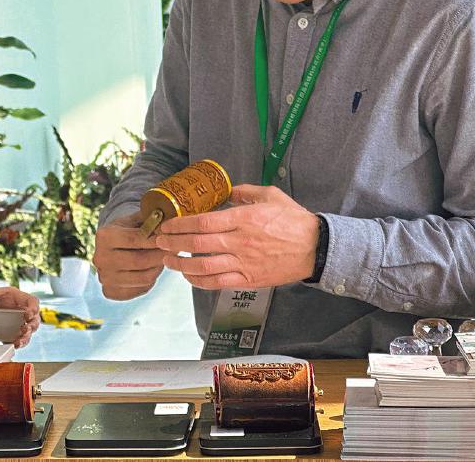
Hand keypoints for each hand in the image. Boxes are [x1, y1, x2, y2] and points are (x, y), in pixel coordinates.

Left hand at [0, 283, 40, 347]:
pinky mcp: (7, 332)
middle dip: (32, 325)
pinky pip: (17, 338)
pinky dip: (18, 343)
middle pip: (34, 317)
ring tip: (18, 342)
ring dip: (26, 337)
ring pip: (28, 330)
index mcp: (12, 296)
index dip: (33, 308)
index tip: (28, 316)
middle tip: (24, 330)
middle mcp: (15, 308)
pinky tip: (13, 346)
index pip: (31, 301)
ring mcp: (13, 321)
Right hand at [92, 211, 165, 299]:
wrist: (111, 247)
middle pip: (139, 261)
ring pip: (143, 278)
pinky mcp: (111, 291)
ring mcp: (104, 277)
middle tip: (176, 250)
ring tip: (166, 259)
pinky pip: (140, 289)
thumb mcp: (135, 219)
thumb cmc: (127, 230)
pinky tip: (154, 269)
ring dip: (159, 268)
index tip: (172, 238)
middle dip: (161, 255)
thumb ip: (150, 218)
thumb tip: (169, 218)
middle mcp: (100, 258)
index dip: (156, 239)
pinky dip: (151, 279)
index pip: (135, 239)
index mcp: (104, 236)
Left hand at [154, 184, 319, 290]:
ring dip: (181, 265)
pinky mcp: (250, 280)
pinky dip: (200, 281)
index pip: (203, 223)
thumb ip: (245, 192)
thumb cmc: (294, 219)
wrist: (316, 247)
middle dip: (173, 243)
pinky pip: (219, 283)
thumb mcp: (270, 195)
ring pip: (204, 267)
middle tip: (158, 241)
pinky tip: (189, 276)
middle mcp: (240, 242)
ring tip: (167, 260)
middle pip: (198, 245)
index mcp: (243, 219)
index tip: (166, 224)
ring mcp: (244, 263)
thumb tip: (227, 191)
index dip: (181, 224)